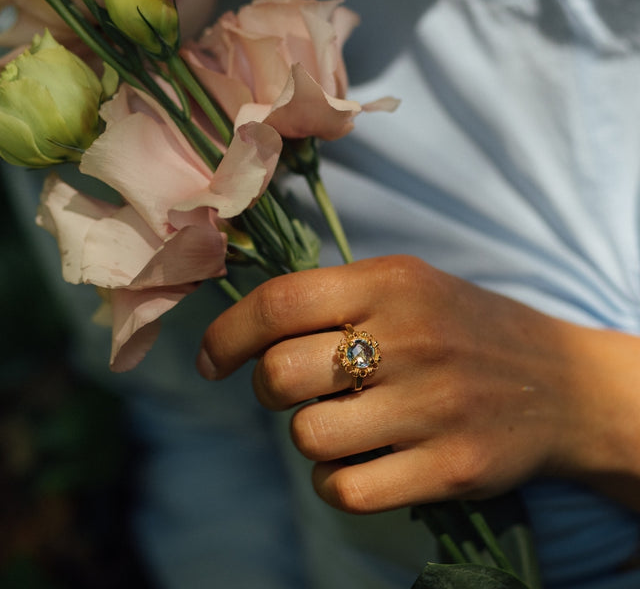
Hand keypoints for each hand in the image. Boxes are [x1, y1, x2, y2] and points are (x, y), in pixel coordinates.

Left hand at [198, 256, 639, 512]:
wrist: (561, 382)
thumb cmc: (463, 328)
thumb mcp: (406, 286)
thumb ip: (333, 297)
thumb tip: (245, 326)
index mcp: (390, 283)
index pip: (279, 302)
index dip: (228, 333)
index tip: (211, 360)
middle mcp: (409, 339)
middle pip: (280, 374)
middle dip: (267, 388)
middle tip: (290, 388)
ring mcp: (432, 406)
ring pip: (309, 435)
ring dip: (308, 435)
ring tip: (341, 423)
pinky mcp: (450, 467)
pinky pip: (346, 489)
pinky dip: (335, 482)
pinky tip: (359, 462)